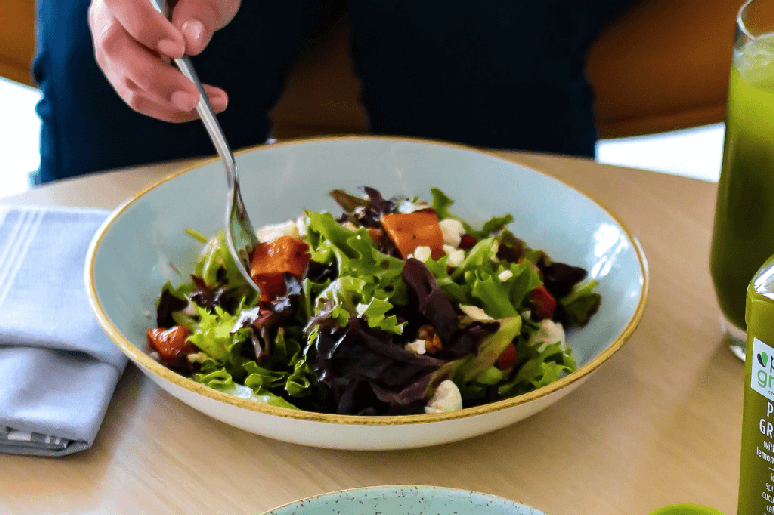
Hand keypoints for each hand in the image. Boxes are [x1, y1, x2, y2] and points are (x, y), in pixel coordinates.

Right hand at [88, 0, 240, 121]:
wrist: (190, 7)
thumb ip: (200, 11)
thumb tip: (191, 43)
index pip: (120, 2)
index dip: (144, 27)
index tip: (179, 49)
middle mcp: (106, 14)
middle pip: (115, 48)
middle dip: (156, 79)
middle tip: (193, 97)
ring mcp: (110, 45)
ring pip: (125, 80)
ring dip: (170, 102)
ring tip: (215, 101)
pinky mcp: (121, 72)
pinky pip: (138, 97)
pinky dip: (170, 109)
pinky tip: (201, 107)